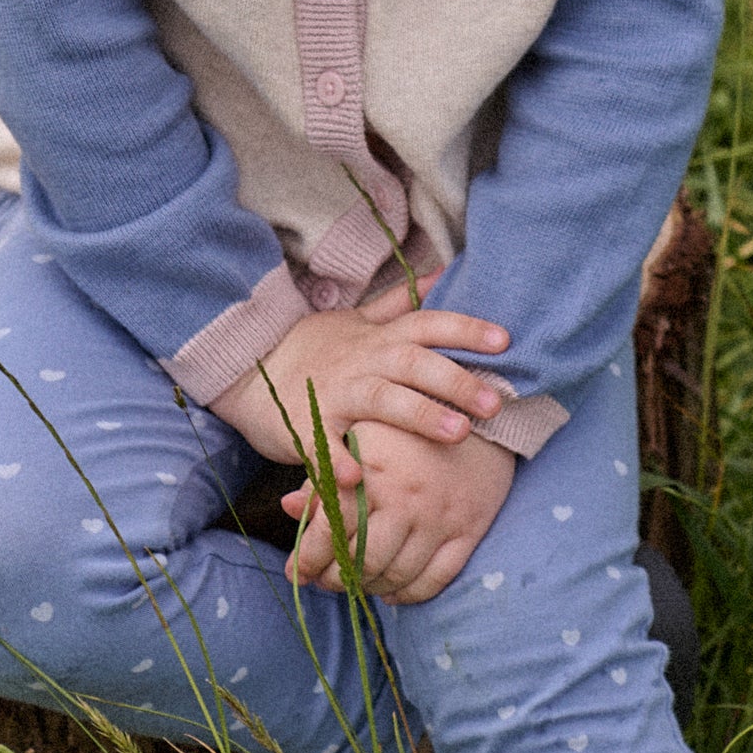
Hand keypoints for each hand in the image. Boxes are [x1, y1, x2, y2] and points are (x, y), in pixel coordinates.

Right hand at [205, 279, 508, 482]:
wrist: (246, 370)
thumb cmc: (313, 349)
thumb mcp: (356, 320)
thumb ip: (401, 302)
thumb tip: (444, 270)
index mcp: (378, 337)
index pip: (428, 324)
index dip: (465, 330)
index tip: (505, 341)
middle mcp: (362, 362)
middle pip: (415, 364)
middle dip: (457, 380)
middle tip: (497, 401)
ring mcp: (335, 394)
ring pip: (382, 401)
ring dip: (420, 415)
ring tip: (458, 433)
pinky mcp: (307, 427)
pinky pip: (325, 448)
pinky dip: (340, 463)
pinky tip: (360, 481)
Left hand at [284, 420, 514, 604]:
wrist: (478, 418)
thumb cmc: (407, 427)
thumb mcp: (360, 436)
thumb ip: (324, 473)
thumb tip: (288, 507)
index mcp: (372, 470)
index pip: (331, 528)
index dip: (307, 558)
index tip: (294, 573)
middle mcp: (406, 498)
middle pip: (361, 559)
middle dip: (334, 579)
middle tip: (322, 583)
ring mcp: (439, 518)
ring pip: (395, 575)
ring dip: (368, 588)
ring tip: (354, 584)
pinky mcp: (468, 531)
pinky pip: (434, 580)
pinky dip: (408, 594)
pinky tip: (391, 591)